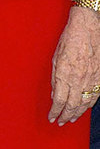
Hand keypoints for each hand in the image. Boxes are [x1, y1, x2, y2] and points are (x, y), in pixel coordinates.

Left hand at [49, 5, 99, 123]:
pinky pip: (96, 95)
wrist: (88, 26)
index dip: (55, 112)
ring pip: (85, 103)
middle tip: (61, 122)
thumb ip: (55, 78)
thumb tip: (55, 94)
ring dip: (78, 113)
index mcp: (65, 74)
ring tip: (72, 118)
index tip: (52, 117)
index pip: (59, 101)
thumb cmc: (70, 39)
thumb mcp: (55, 58)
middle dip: (66, 116)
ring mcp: (92, 78)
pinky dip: (89, 104)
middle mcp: (79, 79)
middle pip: (72, 106)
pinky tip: (84, 107)